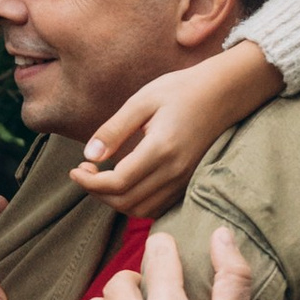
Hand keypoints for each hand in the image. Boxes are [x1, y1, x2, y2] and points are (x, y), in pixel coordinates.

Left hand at [70, 45, 281, 220]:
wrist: (225, 92)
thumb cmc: (182, 89)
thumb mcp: (142, 100)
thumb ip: (114, 130)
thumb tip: (89, 156)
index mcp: (161, 149)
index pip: (118, 183)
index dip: (90, 183)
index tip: (74, 170)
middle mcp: (175, 171)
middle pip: (127, 202)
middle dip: (97, 193)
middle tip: (84, 171)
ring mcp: (184, 180)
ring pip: (142, 210)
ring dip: (115, 201)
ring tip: (100, 177)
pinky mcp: (188, 182)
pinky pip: (158, 206)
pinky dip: (135, 203)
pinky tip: (124, 183)